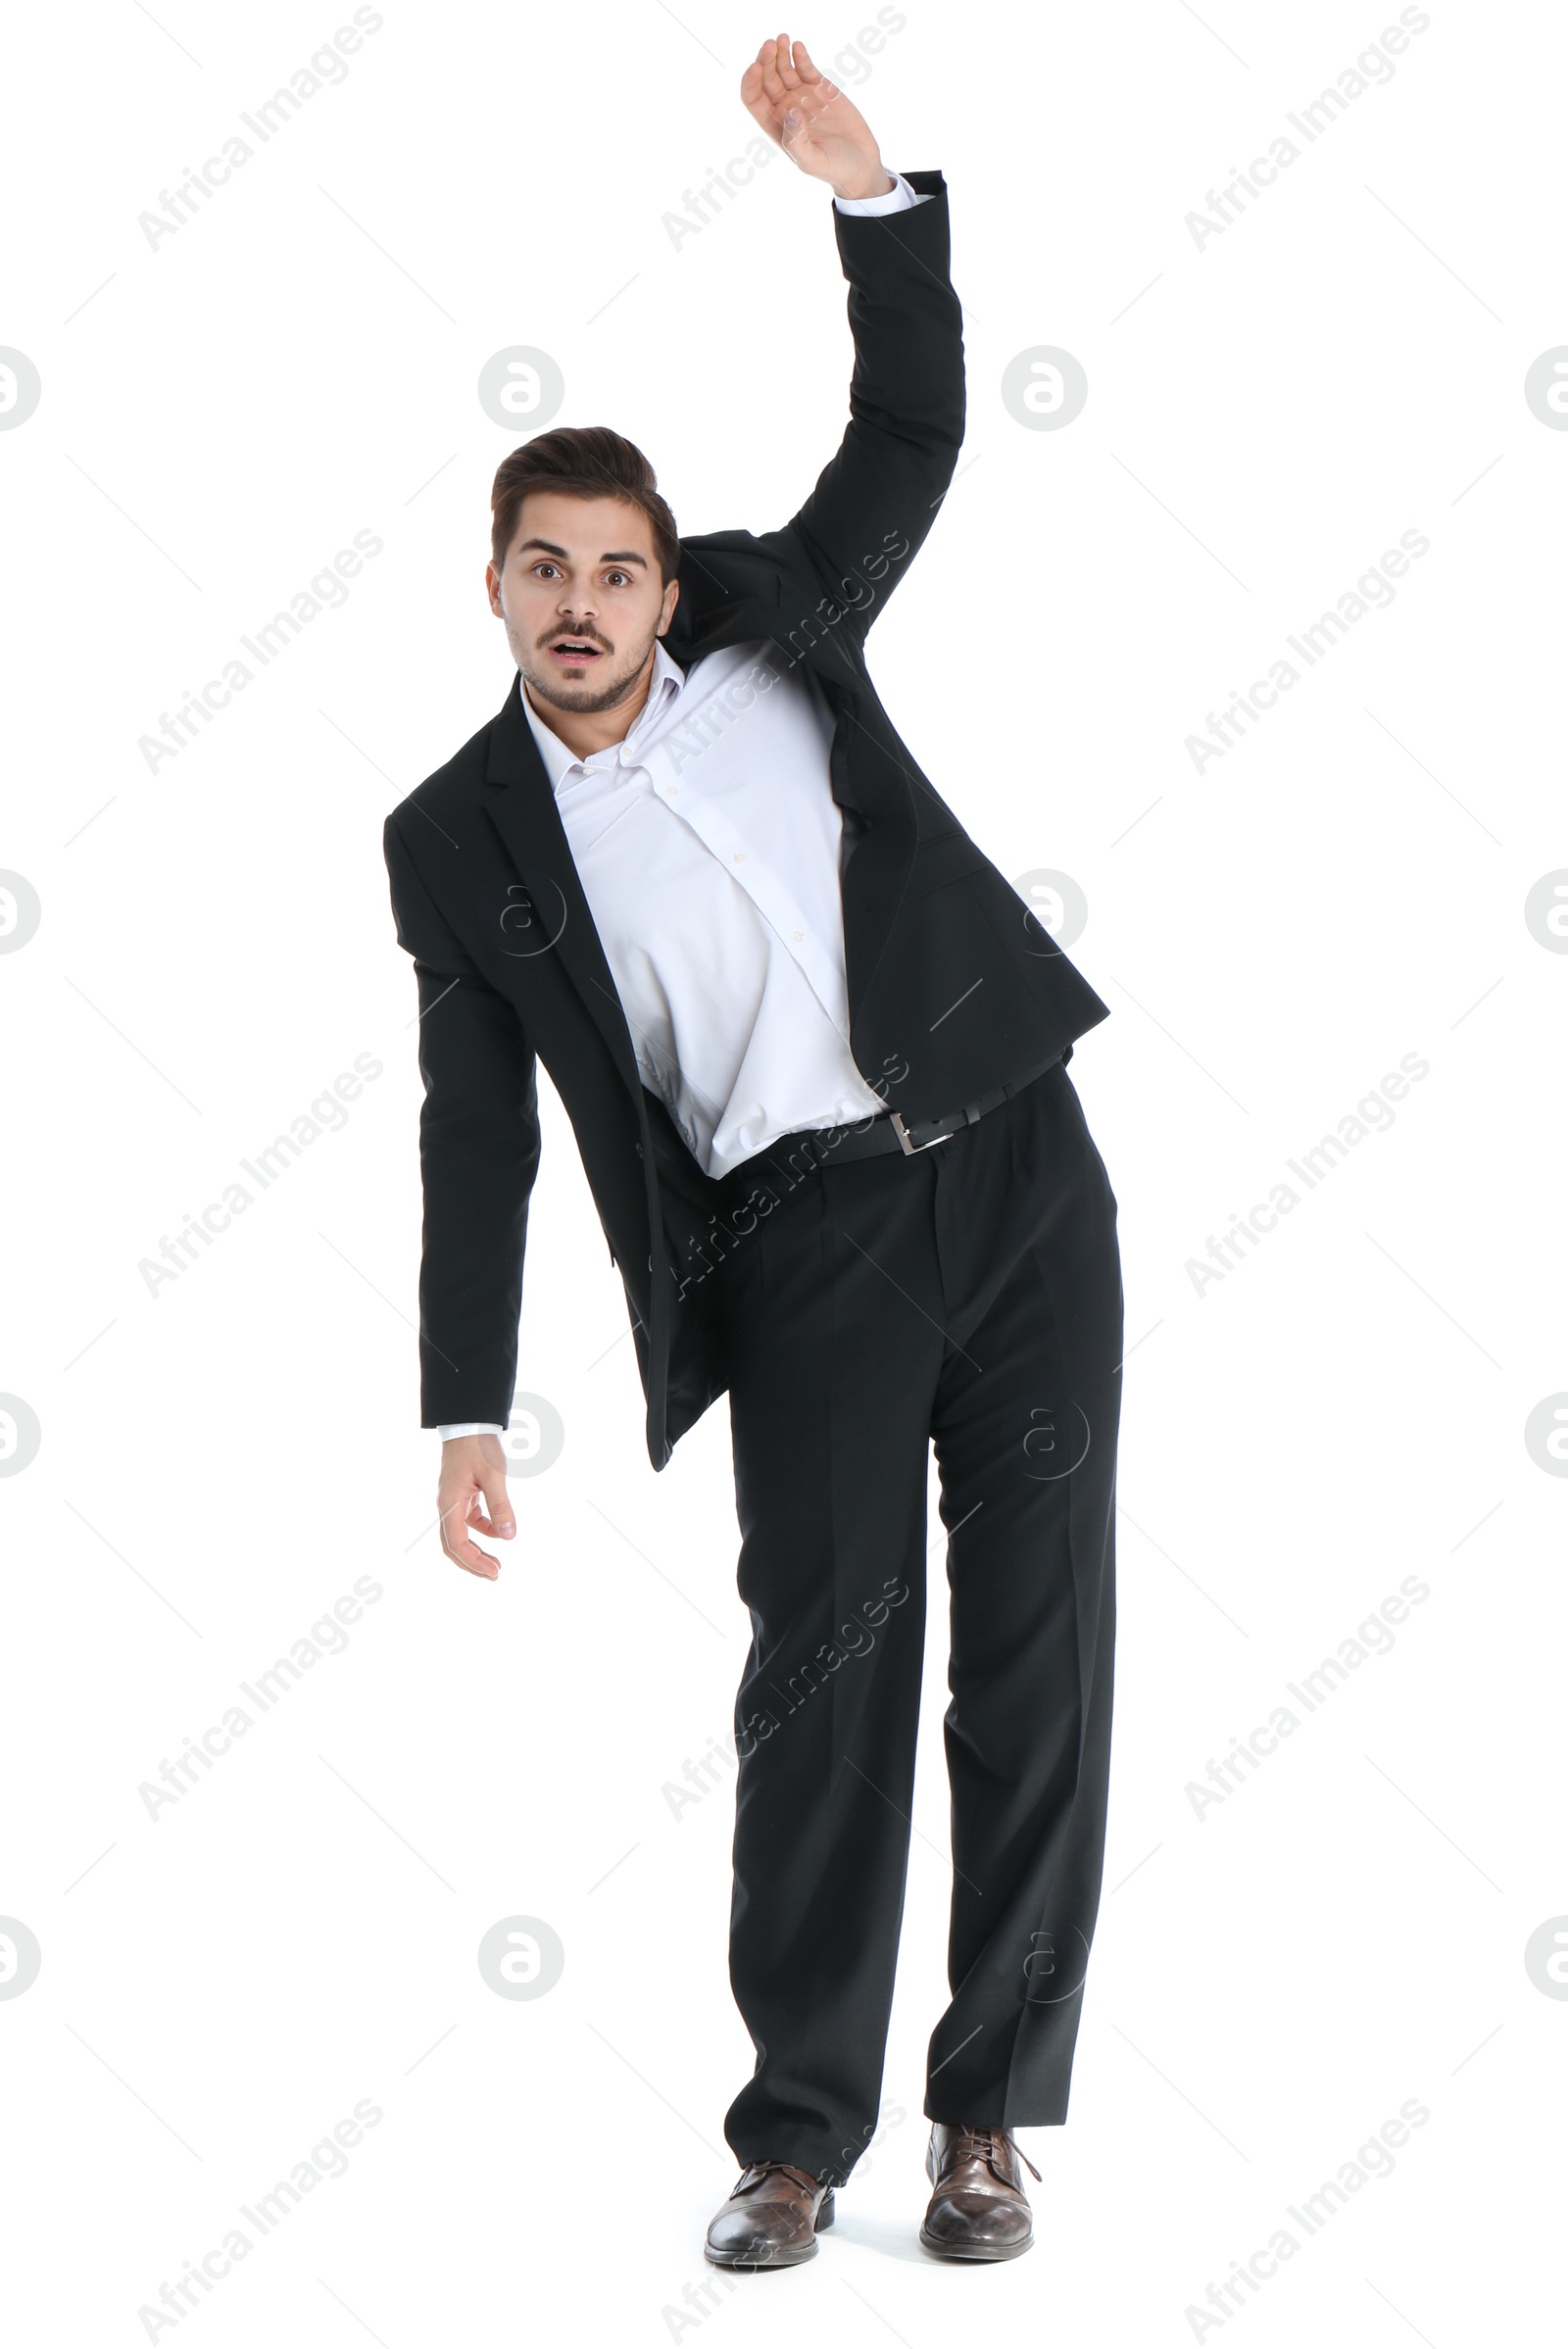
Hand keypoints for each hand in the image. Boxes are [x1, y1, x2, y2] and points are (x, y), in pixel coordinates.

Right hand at [437, 1434, 514, 1579]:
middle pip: (453, 1544)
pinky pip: (468, 1519)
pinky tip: (498, 1532)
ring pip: (459, 1534)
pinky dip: (482, 1530)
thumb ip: (500, 1506)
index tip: (494, 1571)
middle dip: (472, 1563)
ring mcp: (452, 1499)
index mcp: (449, 1503)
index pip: (457, 1544)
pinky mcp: (460, 1493)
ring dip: (476, 1549)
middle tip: (494, 1574)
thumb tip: (509, 1536)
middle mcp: (446, 1505)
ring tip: (496, 1562)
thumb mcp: (493, 1476)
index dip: (474, 1562)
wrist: (468, 1422)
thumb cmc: (478, 1446)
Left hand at [740, 32, 892, 200]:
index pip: (753, 99)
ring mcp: (802, 96)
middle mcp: (784, 108)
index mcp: (775, 126)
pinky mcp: (820, 87)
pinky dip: (800, 56)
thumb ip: (796, 142)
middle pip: (766, 78)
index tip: (756, 67)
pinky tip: (797, 46)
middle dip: (765, 60)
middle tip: (770, 45)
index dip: (750, 82)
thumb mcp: (812, 162)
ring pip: (784, 68)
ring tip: (781, 39)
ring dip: (780, 53)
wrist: (860, 163)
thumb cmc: (834, 169)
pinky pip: (806, 67)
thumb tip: (789, 112)